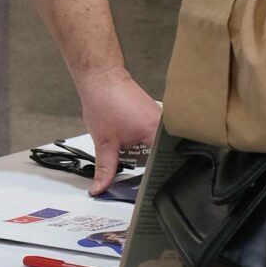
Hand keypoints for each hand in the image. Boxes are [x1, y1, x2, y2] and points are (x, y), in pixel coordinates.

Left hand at [74, 66, 160, 191]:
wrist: (102, 78)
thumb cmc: (105, 101)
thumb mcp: (104, 143)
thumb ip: (105, 169)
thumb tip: (101, 187)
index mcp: (156, 133)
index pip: (161, 165)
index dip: (149, 180)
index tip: (140, 188)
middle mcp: (163, 125)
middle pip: (161, 157)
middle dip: (145, 166)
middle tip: (130, 166)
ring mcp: (160, 119)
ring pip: (156, 147)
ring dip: (143, 153)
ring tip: (128, 147)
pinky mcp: (154, 115)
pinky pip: (153, 136)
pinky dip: (141, 142)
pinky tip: (130, 139)